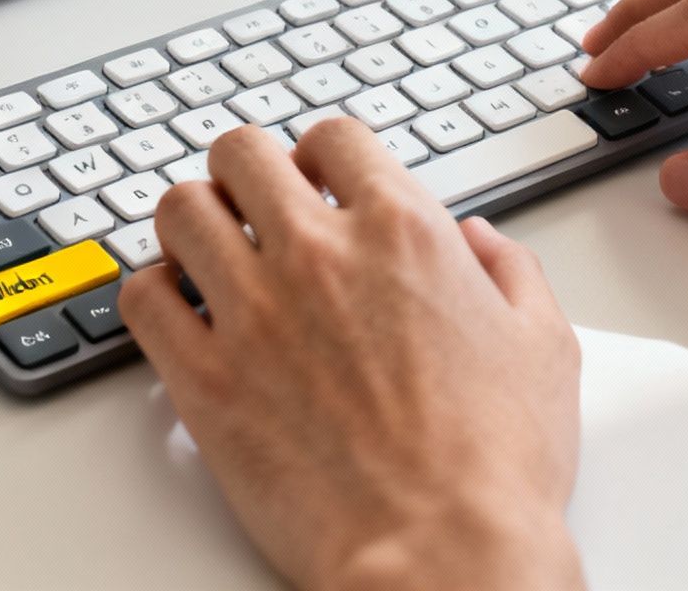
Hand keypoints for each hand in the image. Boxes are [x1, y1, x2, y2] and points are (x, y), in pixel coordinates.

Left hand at [119, 120, 583, 590]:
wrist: (440, 554)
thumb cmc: (495, 466)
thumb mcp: (544, 346)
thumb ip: (511, 272)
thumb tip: (480, 242)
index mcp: (404, 232)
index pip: (333, 138)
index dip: (322, 155)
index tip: (319, 180)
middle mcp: (321, 255)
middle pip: (241, 153)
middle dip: (246, 171)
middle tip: (255, 205)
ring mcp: (254, 313)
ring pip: (180, 210)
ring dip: (193, 221)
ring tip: (209, 250)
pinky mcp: (204, 378)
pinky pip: (142, 298)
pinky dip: (154, 292)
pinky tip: (180, 310)